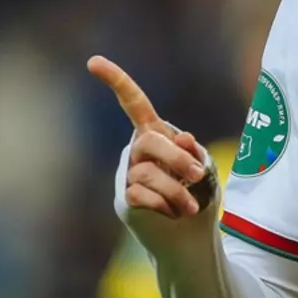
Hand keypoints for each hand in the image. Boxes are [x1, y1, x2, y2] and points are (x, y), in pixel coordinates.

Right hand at [89, 55, 214, 218]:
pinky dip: (165, 205)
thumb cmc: (200, 194)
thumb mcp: (204, 167)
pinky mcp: (126, 200)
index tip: (93, 62)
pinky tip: (173, 213)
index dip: (116, 81)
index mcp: (155, 135)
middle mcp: (137, 151)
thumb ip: (193, 151)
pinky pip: (141, 195)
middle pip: (149, 142)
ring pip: (148, 173)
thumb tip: (182, 137)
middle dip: (176, 158)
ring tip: (190, 207)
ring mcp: (128, 176)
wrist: (193, 236)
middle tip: (198, 175)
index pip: (134, 103)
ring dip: (177, 190)